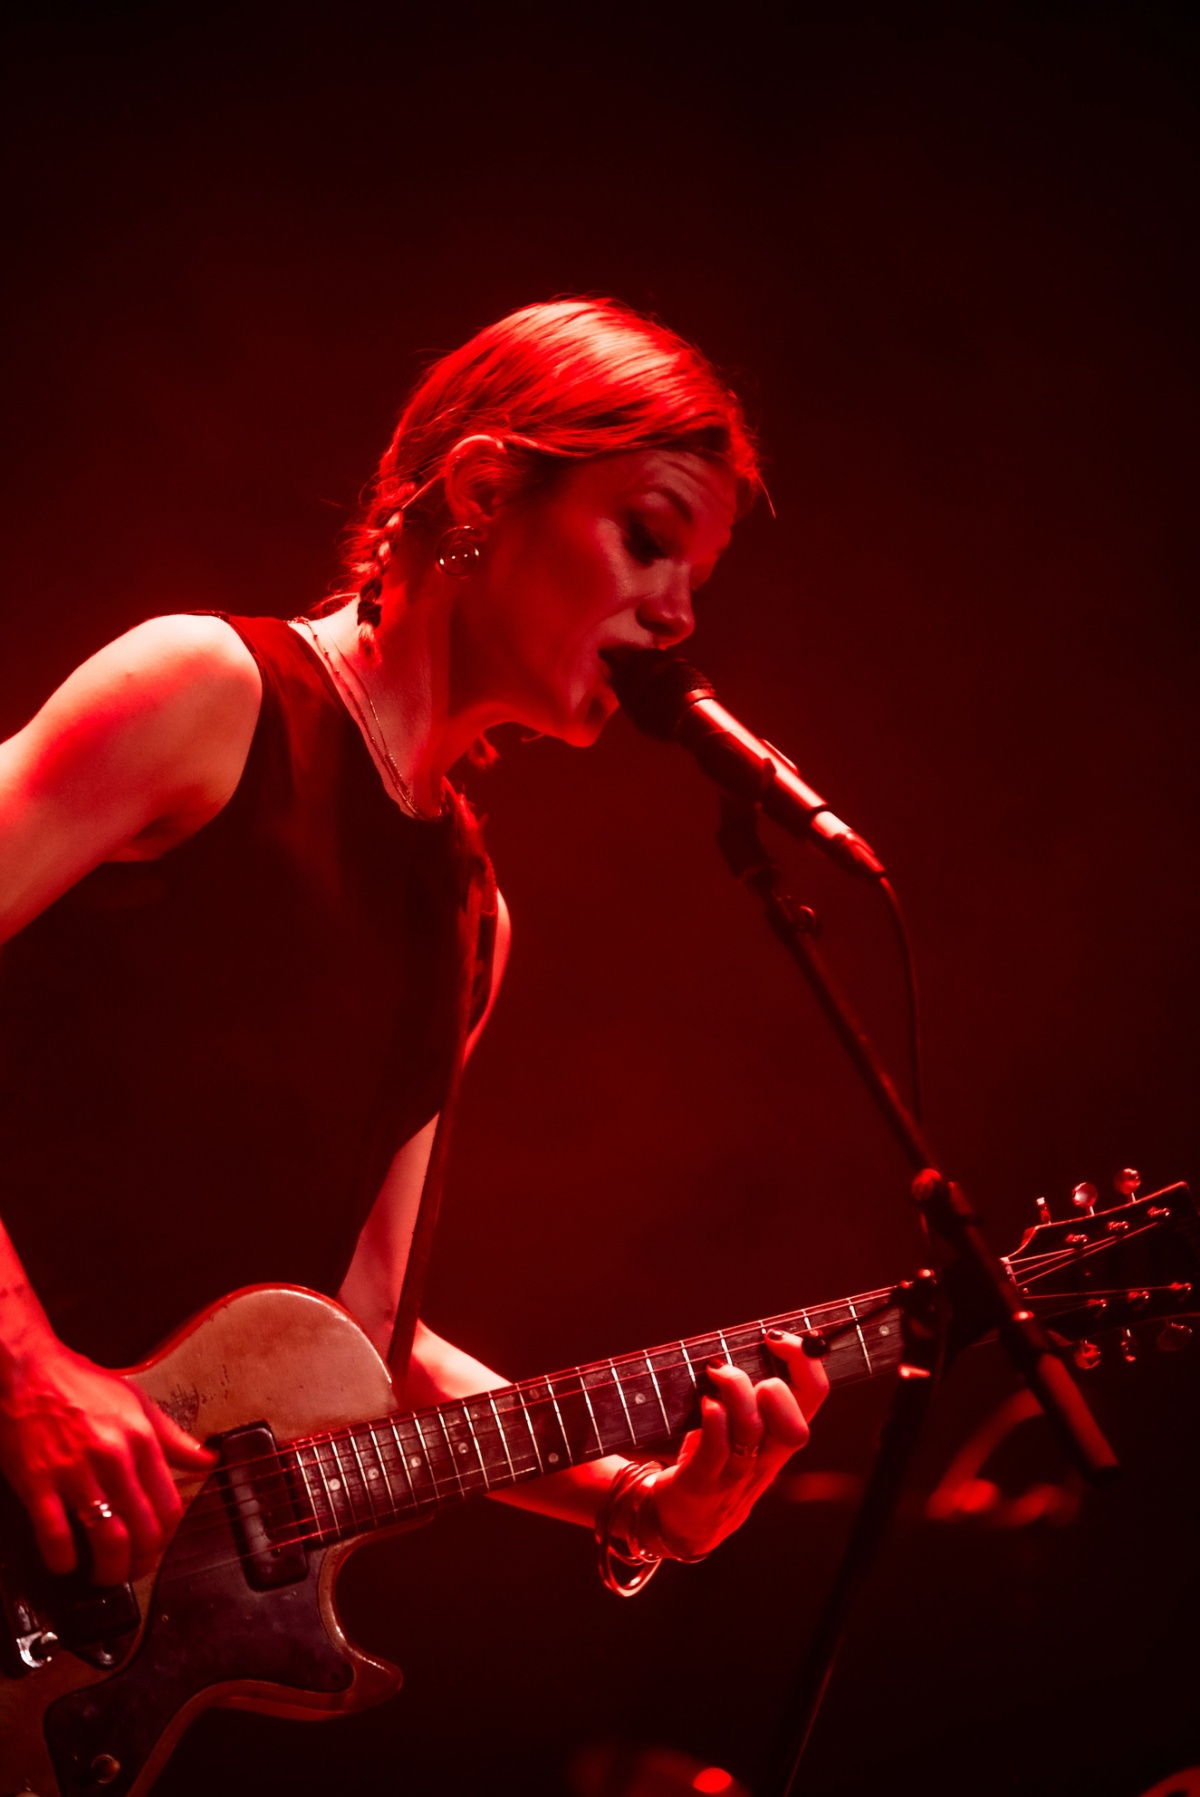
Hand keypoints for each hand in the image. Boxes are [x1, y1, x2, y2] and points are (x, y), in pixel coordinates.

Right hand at [0, 1339, 214, 1585]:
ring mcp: (76, 1472)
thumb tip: (207, 1460)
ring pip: (107, 1539)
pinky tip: (65, 1562)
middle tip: (133, 1570)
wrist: (26, 1370)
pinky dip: (63, 1560)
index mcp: (140, 1438)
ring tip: (104, 1575)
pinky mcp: (38, 1483)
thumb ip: (173, 1437)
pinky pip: (57, 1536)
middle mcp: (114, 1457)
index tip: (158, 1546)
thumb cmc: (78, 1384)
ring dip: (109, 1570)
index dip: (167, 1538)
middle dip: (142, 1562)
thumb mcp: (136, 1401)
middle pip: (143, 1530)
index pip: (169, 1505)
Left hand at [647, 1331, 827, 1558]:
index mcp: (780, 1440)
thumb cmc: (715, 1461)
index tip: (776, 1337)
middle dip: (775, 1389)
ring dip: (736, 1393)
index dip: (805, 1362)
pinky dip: (713, 1420)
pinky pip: (715, 1451)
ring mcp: (734, 1476)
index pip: (813, 1398)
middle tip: (741, 1370)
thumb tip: (751, 1342)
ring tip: (715, 1373)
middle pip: (795, 1429)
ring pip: (752, 1433)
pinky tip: (705, 1402)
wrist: (686, 1522)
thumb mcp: (744, 1429)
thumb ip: (754, 1395)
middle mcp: (765, 1460)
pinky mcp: (701, 1485)